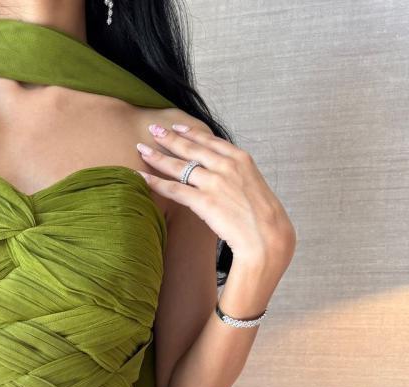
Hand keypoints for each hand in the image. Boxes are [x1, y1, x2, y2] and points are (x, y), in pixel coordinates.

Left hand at [136, 122, 295, 269]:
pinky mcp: (204, 201)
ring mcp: (214, 182)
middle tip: (153, 130)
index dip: (191, 133)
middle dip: (169, 138)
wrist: (267, 237)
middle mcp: (226, 166)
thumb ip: (238, 178)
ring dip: (157, 156)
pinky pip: (174, 189)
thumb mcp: (254, 187)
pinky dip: (155, 182)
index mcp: (241, 159)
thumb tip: (226, 181)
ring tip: (141, 149)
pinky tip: (141, 177)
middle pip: (191, 148)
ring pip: (179, 166)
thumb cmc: (264, 219)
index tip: (177, 126)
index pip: (210, 141)